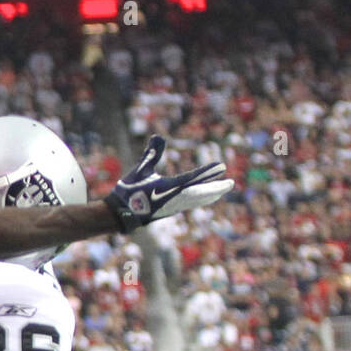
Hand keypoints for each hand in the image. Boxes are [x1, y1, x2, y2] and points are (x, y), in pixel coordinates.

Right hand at [104, 135, 232, 230]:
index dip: (208, 172)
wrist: (120, 214)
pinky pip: (192, 203)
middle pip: (201, 193)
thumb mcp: (140, 170)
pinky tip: (208, 198)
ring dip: (212, 194)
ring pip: (198, 200)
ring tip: (224, 189)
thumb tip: (157, 137)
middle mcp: (174, 199)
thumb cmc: (129, 191)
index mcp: (168, 188)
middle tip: (231, 183)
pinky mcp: (171, 210)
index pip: (193, 178)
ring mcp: (174, 206)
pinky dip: (203, 199)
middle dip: (216, 187)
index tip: (221, 167)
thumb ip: (151, 154)